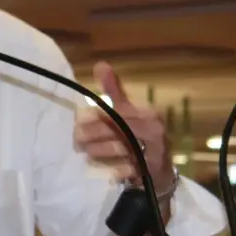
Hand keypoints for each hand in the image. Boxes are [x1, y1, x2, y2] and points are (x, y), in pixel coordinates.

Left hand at [74, 61, 174, 192]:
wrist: (159, 170)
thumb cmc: (141, 136)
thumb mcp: (129, 112)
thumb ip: (115, 91)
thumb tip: (100, 64)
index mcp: (150, 114)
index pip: (122, 112)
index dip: (101, 115)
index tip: (81, 117)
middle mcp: (155, 131)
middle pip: (121, 130)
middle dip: (97, 132)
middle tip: (76, 136)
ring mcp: (155, 152)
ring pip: (122, 148)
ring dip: (100, 148)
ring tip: (83, 148)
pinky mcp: (150, 171)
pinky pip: (127, 169)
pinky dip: (113, 168)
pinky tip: (99, 167)